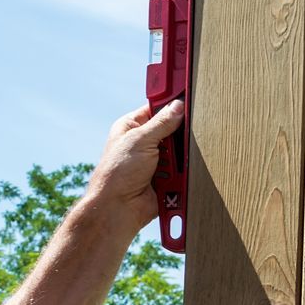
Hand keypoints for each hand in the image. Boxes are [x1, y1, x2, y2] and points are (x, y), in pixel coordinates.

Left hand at [83, 101, 185, 240]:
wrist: (118, 209)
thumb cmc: (117, 173)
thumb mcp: (139, 140)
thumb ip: (162, 123)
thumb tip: (178, 106)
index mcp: (132, 127)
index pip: (156, 108)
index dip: (170, 102)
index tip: (187, 95)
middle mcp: (144, 142)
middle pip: (173, 130)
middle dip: (179, 136)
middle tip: (179, 139)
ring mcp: (157, 161)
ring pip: (181, 151)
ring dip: (180, 158)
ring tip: (173, 165)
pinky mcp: (167, 178)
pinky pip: (184, 170)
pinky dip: (183, 174)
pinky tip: (176, 177)